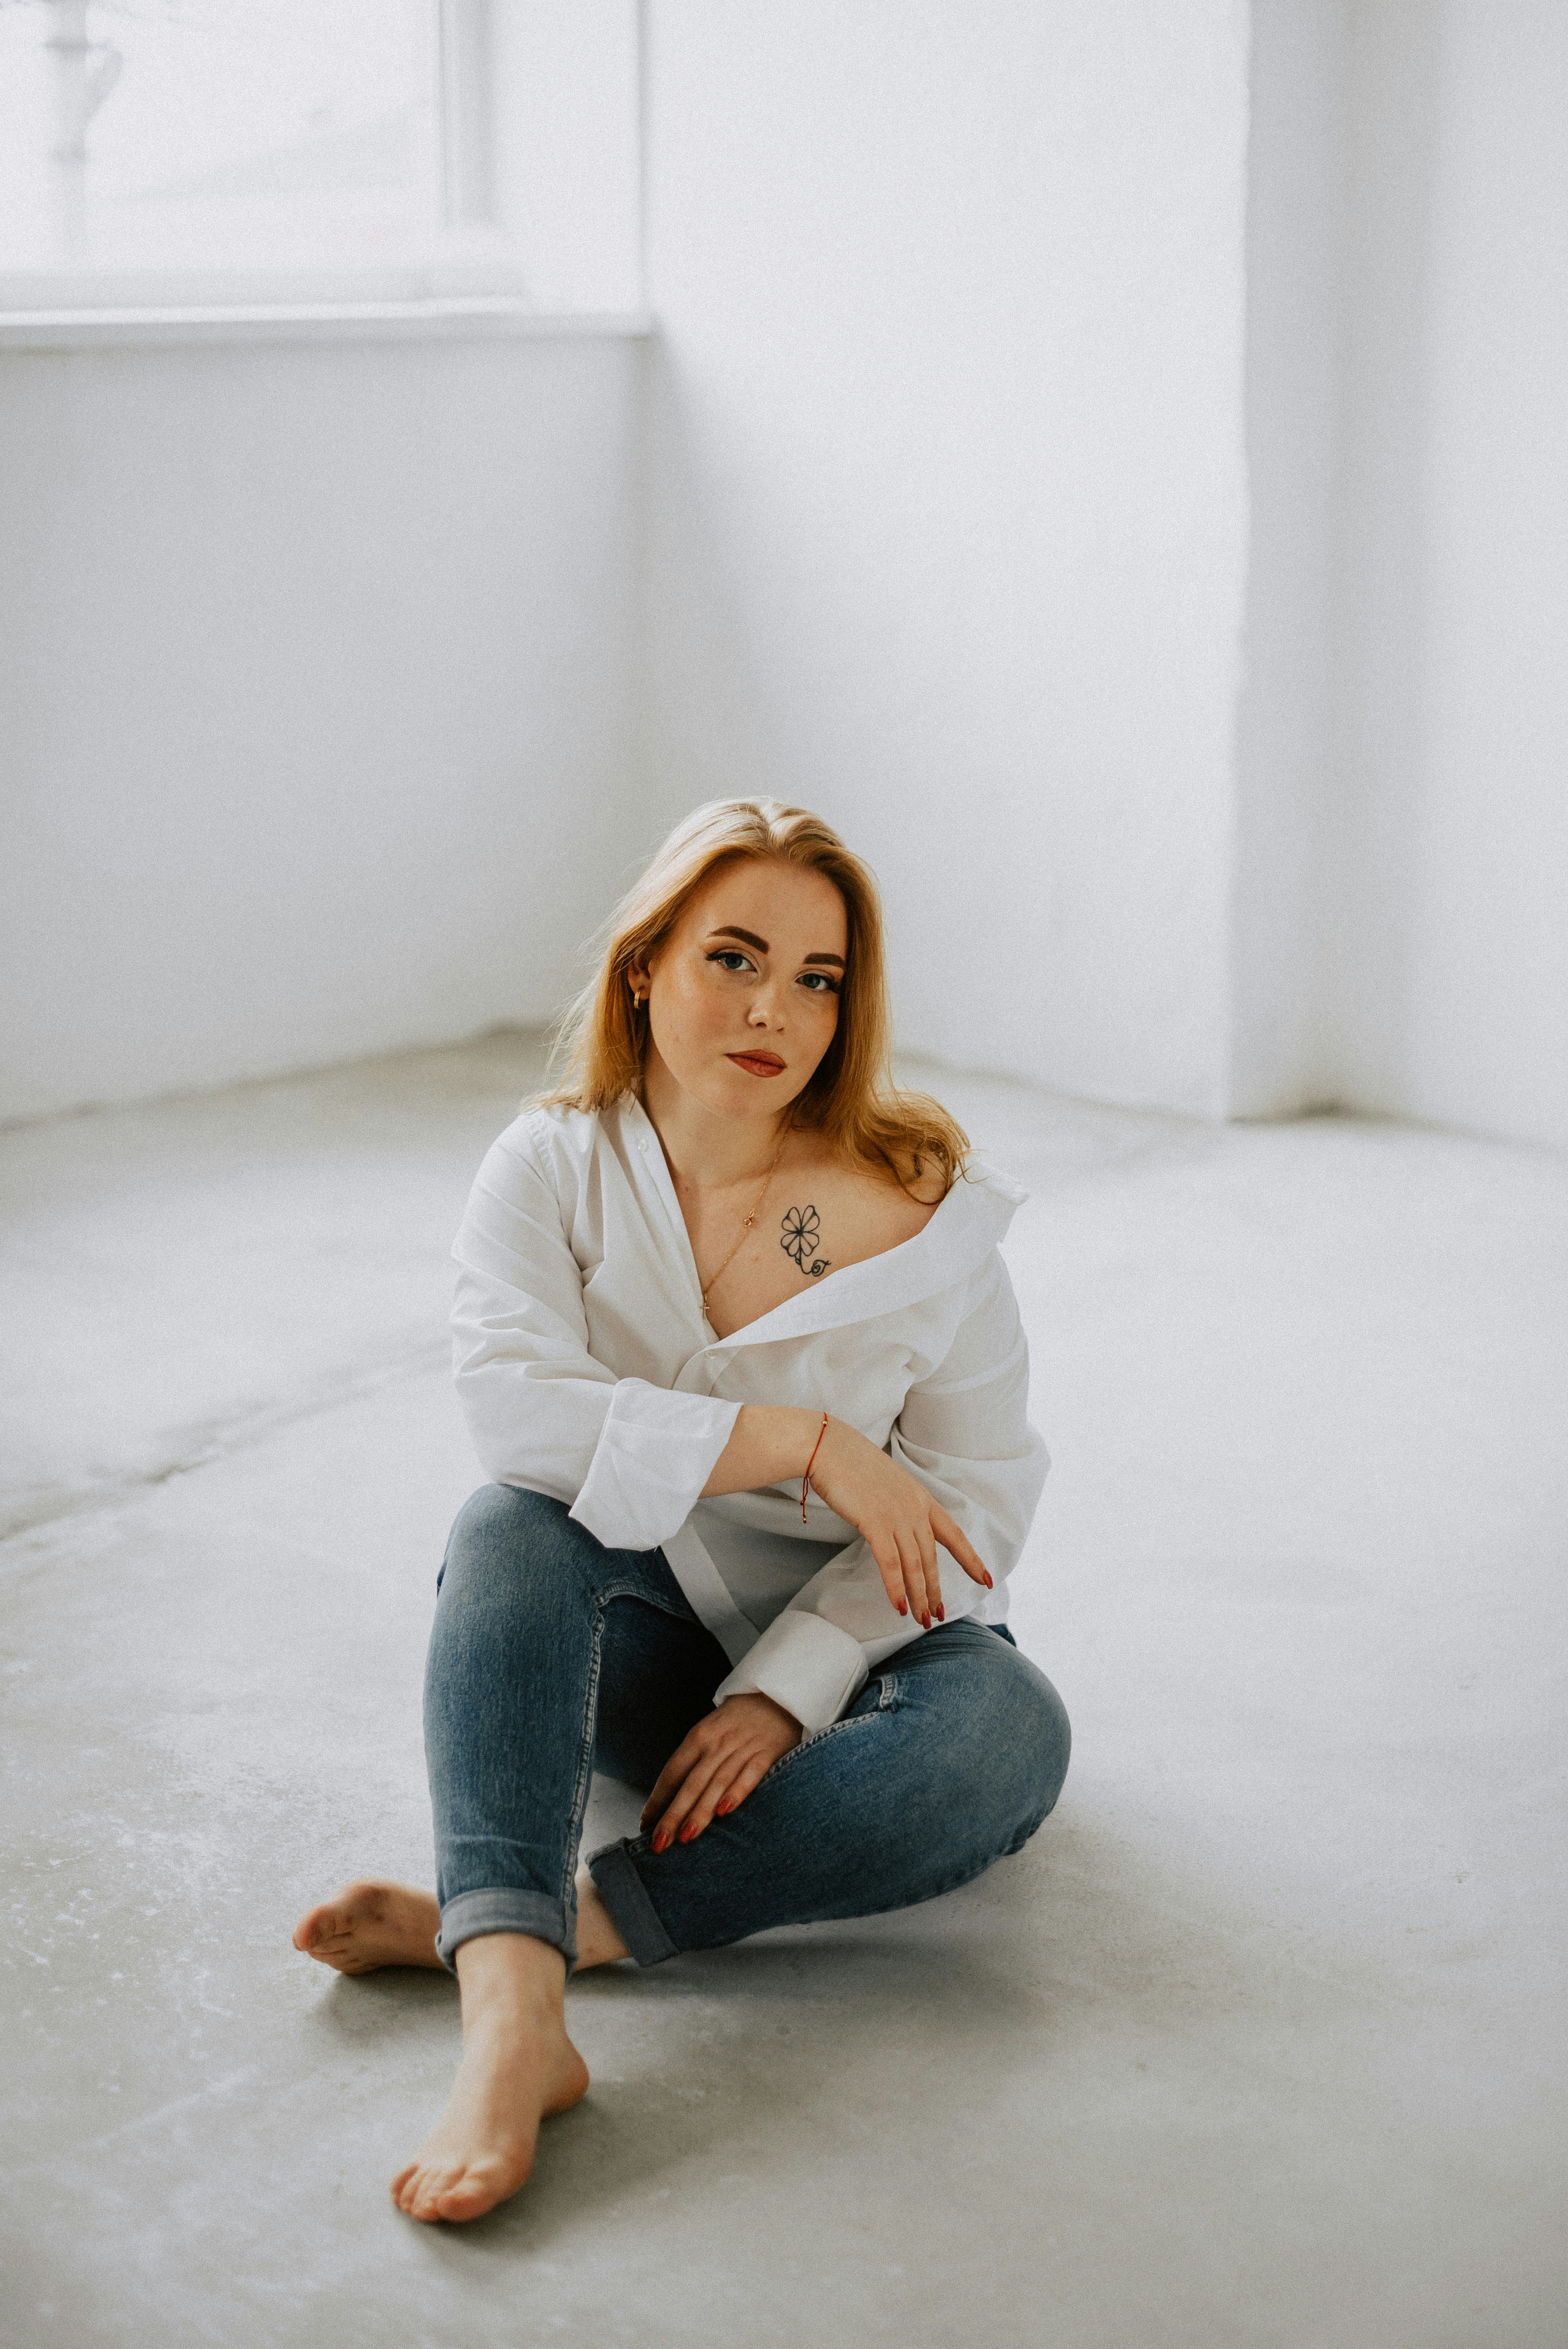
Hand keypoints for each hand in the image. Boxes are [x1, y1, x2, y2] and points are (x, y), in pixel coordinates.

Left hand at [641, 1692, 802, 1850]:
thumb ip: (693, 1762)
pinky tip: (724, 1811)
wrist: (775, 1695)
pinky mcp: (766, 1753)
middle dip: (673, 1815)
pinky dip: (736, 1792)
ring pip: (716, 1784)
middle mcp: (717, 1744)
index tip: (645, 1825)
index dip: (658, 1800)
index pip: (672, 1773)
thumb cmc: (736, 1721)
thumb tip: (670, 1798)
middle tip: (659, 1843)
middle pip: (690, 1783)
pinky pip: (750, 1775)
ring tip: (686, 1837)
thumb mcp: (709, 1732)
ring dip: (700, 1811)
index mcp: (698, 1737)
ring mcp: (742, 1748)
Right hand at [807, 1418, 991, 1628]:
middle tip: (939, 1615)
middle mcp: (915, 1509)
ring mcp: (896, 1516)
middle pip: (931, 1558)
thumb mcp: (887, 1483)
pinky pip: (890, 1564)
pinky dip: (896, 1588)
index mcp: (921, 1498)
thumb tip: (898, 1527)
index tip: (987, 1580)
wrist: (829, 1447)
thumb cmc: (852, 1464)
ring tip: (921, 1619)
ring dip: (918, 1596)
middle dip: (935, 1590)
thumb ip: (899, 1505)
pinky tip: (899, 1607)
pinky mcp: (875, 1523)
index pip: (954, 1534)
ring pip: (914, 1566)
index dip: (971, 1559)